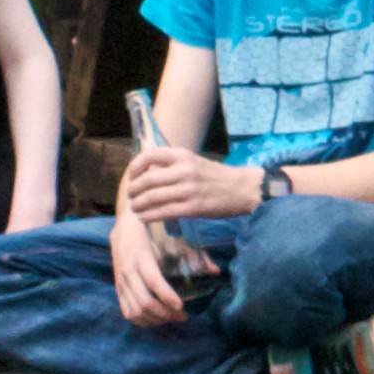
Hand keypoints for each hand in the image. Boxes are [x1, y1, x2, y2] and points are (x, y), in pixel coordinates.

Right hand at [108, 203, 208, 327]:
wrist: (125, 226)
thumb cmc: (153, 232)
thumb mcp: (173, 240)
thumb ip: (195, 256)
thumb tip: (216, 271)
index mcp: (143, 258)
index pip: (154, 282)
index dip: (167, 296)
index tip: (182, 306)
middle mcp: (129, 271)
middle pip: (145, 302)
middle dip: (165, 314)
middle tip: (182, 316)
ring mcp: (121, 281)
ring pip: (135, 310)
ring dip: (155, 319)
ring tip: (171, 318)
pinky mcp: (118, 288)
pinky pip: (126, 311)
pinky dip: (142, 320)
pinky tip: (157, 319)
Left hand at [127, 146, 263, 223]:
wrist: (243, 189)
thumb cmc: (216, 176)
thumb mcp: (194, 162)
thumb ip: (172, 165)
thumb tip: (144, 175)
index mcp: (183, 156)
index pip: (150, 156)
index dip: (135, 167)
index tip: (132, 176)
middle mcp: (185, 171)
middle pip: (147, 180)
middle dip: (133, 190)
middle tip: (131, 196)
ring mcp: (189, 190)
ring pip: (152, 198)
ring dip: (138, 205)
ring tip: (136, 209)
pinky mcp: (194, 208)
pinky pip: (163, 213)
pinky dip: (149, 216)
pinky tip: (145, 218)